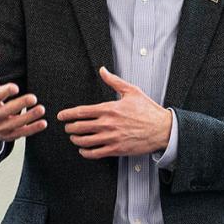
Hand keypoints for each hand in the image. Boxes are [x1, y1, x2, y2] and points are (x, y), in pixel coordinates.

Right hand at [0, 40, 46, 147]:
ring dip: (29, 117)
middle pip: (6, 111)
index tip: (15, 87)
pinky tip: (43, 123)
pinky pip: (21, 133)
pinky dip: (32, 129)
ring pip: (15, 124)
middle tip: (34, 98)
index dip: (4, 92)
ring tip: (41, 109)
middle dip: (20, 105)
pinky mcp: (8, 136)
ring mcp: (0, 127)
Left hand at [57, 67, 172, 158]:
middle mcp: (107, 124)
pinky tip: (84, 150)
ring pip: (84, 141)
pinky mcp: (116, 149)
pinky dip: (86, 152)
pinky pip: (95, 153)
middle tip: (67, 127)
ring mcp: (111, 138)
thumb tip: (102, 70)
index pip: (81, 112)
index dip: (67, 114)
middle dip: (69, 127)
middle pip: (79, 127)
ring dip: (76, 139)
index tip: (61, 116)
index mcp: (109, 109)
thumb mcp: (132, 91)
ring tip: (74, 137)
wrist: (162, 129)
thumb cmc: (148, 110)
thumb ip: (114, 81)